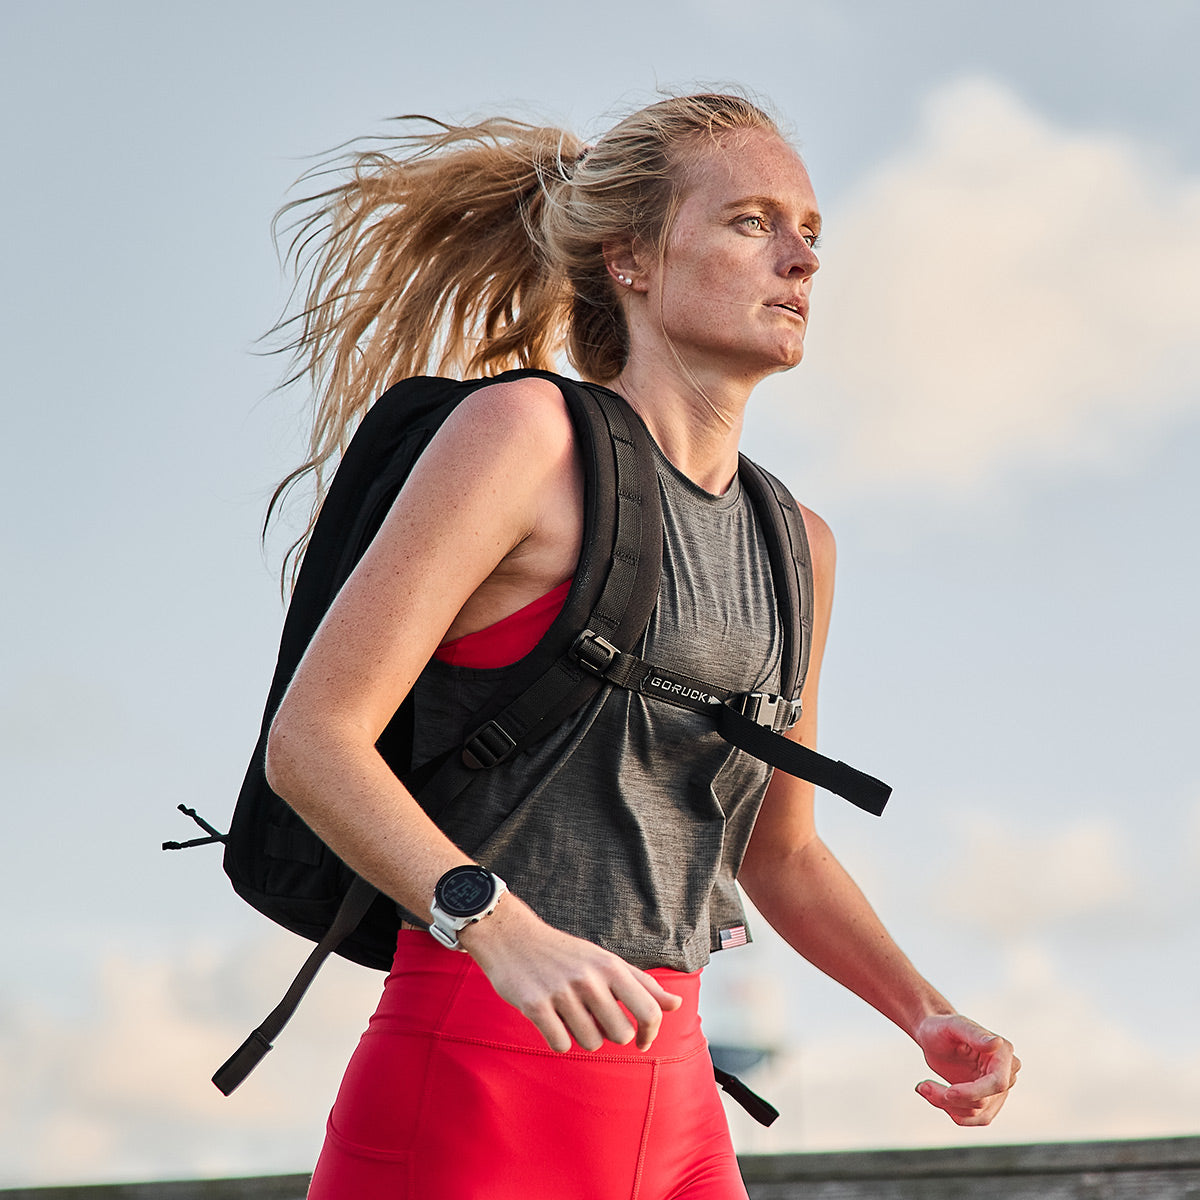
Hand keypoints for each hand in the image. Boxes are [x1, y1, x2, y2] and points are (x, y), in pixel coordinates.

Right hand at [459, 895, 682, 1053]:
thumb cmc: (565, 953)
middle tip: (595, 1018)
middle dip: (610, 1034)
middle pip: (621, 1034)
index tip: (642, 1041)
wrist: (513, 937)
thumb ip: (642, 984)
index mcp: (611, 966)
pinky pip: (561, 1045)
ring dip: (583, 1036)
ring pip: (591, 1043)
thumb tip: (677, 1005)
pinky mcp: (535, 1006)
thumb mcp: (606, 960)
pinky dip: (558, 1039)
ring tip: (570, 1014)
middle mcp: (589, 978)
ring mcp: (562, 992)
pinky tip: (551, 1020)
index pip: (649, 1011)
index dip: (651, 1033)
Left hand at [913, 1013, 1019, 1125]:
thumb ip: (974, 1034)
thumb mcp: (953, 1026)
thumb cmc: (941, 1027)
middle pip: (983, 1102)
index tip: (948, 1092)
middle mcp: (1007, 1074)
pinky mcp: (987, 1102)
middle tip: (922, 1086)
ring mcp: (998, 1091)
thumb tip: (998, 1043)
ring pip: (976, 1114)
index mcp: (1004, 1053)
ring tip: (924, 1088)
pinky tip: (933, 1095)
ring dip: (946, 1105)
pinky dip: (951, 1111)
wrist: (933, 1037)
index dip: (973, 1092)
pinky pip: (973, 1118)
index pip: (998, 1084)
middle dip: (950, 1098)